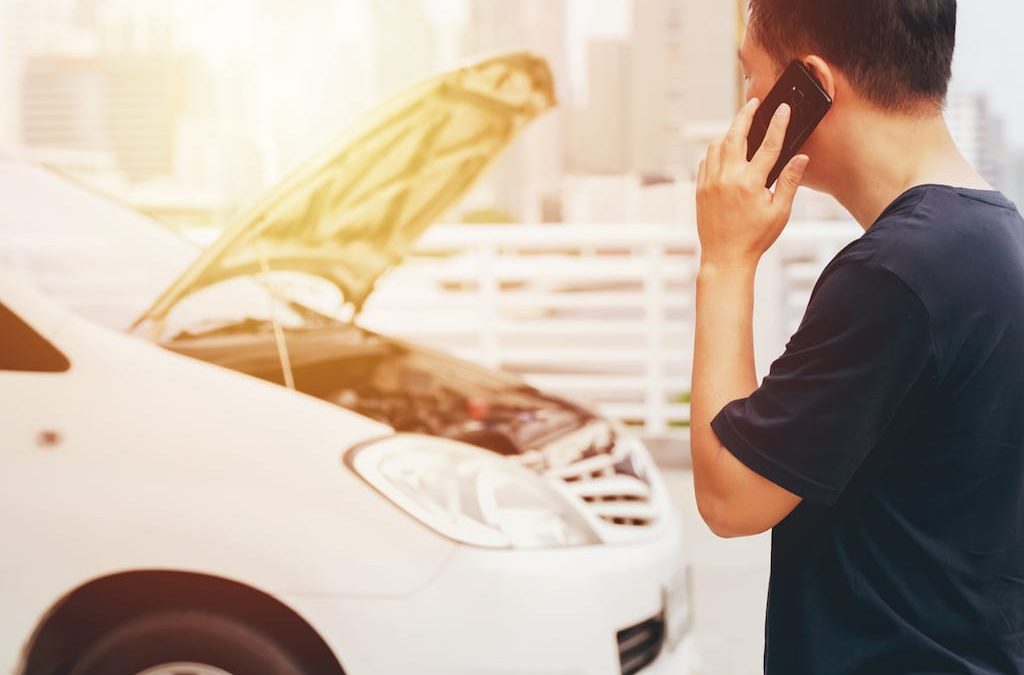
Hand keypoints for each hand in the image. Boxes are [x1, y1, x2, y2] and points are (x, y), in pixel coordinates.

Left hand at [696, 99, 809, 269]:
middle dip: (745, 115)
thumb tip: (801, 157)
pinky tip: (723, 150)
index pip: (769, 145)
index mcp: (750, 183)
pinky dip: (715, 150)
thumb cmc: (756, 237)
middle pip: (735, 135)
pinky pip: (705, 160)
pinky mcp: (700, 189)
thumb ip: (790, 181)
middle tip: (753, 103)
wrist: (725, 257)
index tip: (784, 108)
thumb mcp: (780, 212)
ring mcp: (710, 182)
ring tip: (739, 126)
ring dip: (728, 132)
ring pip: (716, 145)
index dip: (778, 124)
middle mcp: (727, 178)